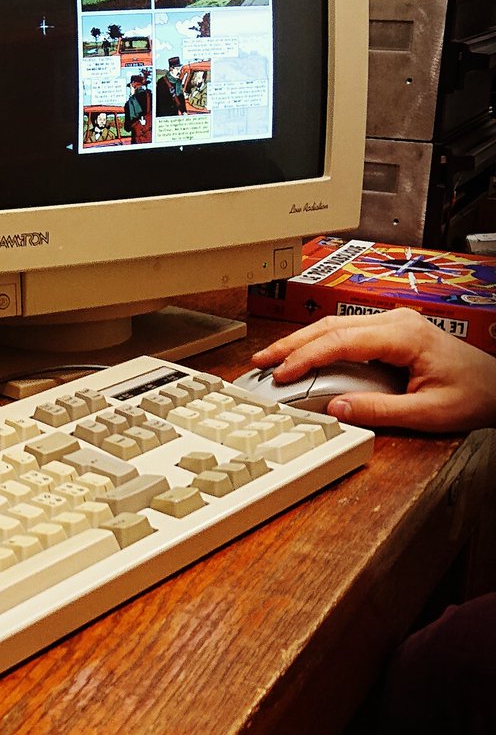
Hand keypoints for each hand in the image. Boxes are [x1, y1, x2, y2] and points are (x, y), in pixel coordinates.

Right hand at [250, 308, 495, 432]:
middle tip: (260, 362)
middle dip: (290, 344)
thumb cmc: (475, 395)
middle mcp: (395, 321)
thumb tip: (336, 409)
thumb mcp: (428, 413)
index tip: (280, 375)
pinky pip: (345, 331)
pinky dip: (318, 343)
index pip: (339, 340)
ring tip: (272, 359)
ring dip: (300, 341)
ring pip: (333, 325)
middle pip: (329, 326)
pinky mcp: (390, 331)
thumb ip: (379, 411)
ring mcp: (392, 322)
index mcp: (403, 335)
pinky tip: (303, 355)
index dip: (305, 358)